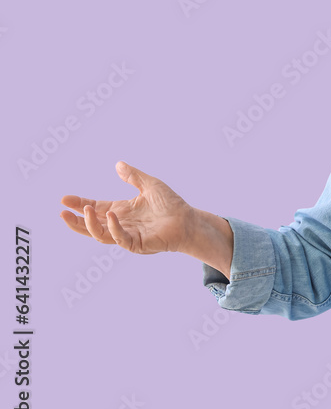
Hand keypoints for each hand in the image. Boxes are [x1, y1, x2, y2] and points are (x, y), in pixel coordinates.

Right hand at [60, 161, 197, 254]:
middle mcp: (121, 224)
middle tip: (62, 212)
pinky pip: (120, 238)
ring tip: (82, 210)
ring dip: (89, 224)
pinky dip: (112, 228)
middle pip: (91, 225)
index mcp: (122, 211)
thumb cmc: (171, 204)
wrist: (189, 220)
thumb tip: (118, 164)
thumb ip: (134, 176)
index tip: (65, 199)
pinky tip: (109, 215)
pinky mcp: (137, 244)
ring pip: (100, 235)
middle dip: (75, 220)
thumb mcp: (150, 185)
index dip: (80, 204)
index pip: (95, 208)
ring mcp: (128, 235)